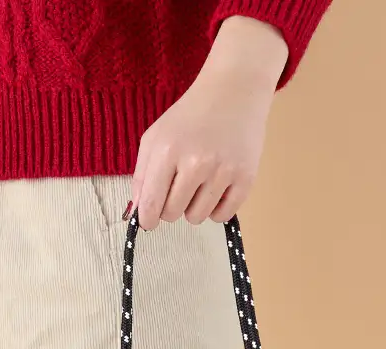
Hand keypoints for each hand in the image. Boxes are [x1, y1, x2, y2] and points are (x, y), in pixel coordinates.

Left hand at [129, 16, 288, 229]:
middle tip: (179, 187)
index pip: (151, 205)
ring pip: (197, 218)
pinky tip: (216, 191)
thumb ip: (142, 175)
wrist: (234, 91)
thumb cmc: (191, 116)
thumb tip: (139, 212)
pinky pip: (223, 216)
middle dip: (171, 207)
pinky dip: (217, 209)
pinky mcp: (246, 178)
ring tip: (199, 185)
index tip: (149, 220)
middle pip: (173, 214)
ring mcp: (223, 171)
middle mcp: (196, 162)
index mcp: (168, 151)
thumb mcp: (156, 136)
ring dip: (194, 208)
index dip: (147, 219)